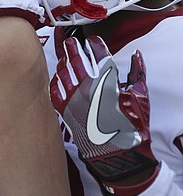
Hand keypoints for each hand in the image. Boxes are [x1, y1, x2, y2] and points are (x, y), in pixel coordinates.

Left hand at [50, 36, 158, 195]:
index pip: (98, 55)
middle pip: (76, 60)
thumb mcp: (141, 97)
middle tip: (69, 41)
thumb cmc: (132, 127)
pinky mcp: (64, 111)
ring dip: (63, 62)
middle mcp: (88, 88)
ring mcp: (74, 99)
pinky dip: (55, 81)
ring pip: (63, 72)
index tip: (91, 41)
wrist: (117, 155)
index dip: (94, 44)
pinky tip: (57, 76)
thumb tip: (135, 56)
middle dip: (72, 47)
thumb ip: (137, 73)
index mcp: (108, 82)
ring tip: (63, 56)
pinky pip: (54, 90)